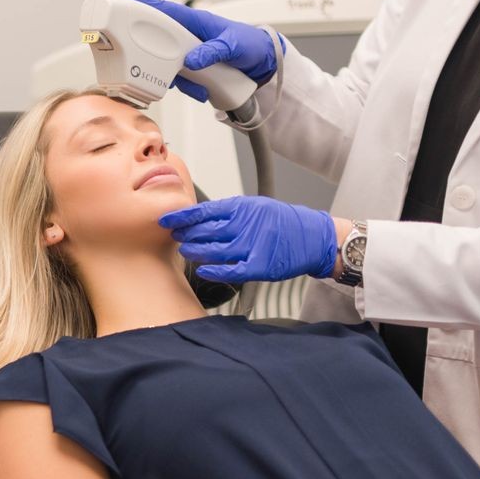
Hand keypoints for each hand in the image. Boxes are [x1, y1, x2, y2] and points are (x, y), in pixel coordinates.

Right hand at [124, 0, 281, 102]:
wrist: (262, 64)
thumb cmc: (250, 44)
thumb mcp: (234, 45)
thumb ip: (213, 51)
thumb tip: (191, 60)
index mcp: (197, 22)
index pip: (168, 10)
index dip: (147, 3)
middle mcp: (189, 36)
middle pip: (161, 41)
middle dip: (157, 55)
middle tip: (157, 65)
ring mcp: (190, 53)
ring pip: (168, 64)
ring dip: (178, 78)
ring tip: (197, 84)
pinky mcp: (193, 68)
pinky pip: (182, 79)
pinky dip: (190, 87)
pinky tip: (202, 90)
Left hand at [158, 195, 338, 282]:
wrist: (313, 236)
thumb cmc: (282, 222)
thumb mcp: (255, 207)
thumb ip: (228, 213)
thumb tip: (197, 218)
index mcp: (242, 207)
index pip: (204, 211)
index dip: (182, 217)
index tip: (166, 220)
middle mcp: (246, 225)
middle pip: (205, 230)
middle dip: (186, 234)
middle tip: (173, 236)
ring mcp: (253, 246)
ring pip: (214, 250)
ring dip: (195, 251)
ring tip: (185, 250)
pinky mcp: (260, 266)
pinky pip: (231, 270)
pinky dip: (214, 271)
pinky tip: (203, 270)